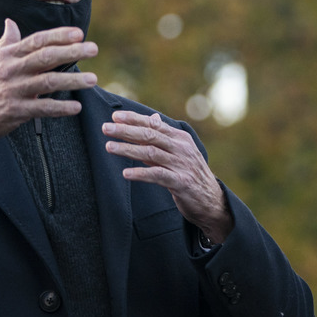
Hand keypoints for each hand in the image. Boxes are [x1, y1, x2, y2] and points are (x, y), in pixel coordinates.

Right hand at [0, 19, 97, 172]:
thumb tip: (11, 22)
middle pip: (45, 57)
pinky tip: (76, 107)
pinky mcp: (15, 111)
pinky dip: (60, 108)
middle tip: (93, 49)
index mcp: (7, 56)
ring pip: (48, 82)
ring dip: (72, 80)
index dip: (58, 36)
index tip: (79, 33)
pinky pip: (42, 108)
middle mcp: (10, 70)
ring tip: (93, 79)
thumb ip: (6, 43)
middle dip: (71, 52)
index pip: (36, 41)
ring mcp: (13, 91)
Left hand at [102, 111, 233, 242]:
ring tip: (109, 147)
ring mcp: (182, 165)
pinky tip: (126, 174)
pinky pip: (158, 175)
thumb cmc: (191, 174)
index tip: (115, 116)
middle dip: (126, 130)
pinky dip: (141, 174)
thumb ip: (163, 137)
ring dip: (128, 149)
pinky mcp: (181, 182)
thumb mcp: (179, 152)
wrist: (211, 200)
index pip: (154, 124)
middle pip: (150, 135)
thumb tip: (152, 118)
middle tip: (105, 128)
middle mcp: (181, 148)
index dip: (134, 119)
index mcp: (180, 138)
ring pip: (151, 153)